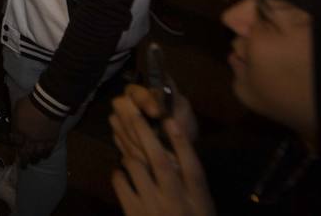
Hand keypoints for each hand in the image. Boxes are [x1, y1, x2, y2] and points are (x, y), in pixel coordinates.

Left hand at [12, 96, 61, 163]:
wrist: (47, 105)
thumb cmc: (29, 104)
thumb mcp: (16, 108)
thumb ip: (15, 119)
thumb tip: (14, 124)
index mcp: (19, 131)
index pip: (15, 142)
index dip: (14, 144)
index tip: (15, 145)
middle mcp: (29, 139)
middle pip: (25, 153)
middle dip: (23, 160)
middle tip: (23, 165)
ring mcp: (41, 141)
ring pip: (37, 154)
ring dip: (35, 158)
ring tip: (34, 161)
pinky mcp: (52, 140)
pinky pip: (49, 150)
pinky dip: (46, 153)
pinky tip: (44, 155)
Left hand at [110, 94, 213, 215]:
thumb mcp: (201, 205)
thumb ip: (191, 183)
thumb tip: (176, 150)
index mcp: (198, 199)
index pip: (193, 168)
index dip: (182, 143)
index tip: (171, 120)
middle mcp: (176, 201)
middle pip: (161, 162)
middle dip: (146, 135)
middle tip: (135, 113)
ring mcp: (153, 208)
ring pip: (137, 169)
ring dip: (129, 152)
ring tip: (126, 142)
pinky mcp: (133, 213)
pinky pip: (121, 184)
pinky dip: (118, 172)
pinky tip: (120, 170)